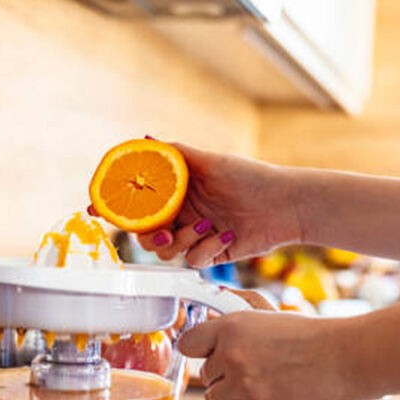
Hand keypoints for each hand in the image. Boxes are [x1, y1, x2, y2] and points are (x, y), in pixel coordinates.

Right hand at [135, 141, 301, 267]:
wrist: (284, 205)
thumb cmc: (252, 178)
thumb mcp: (212, 162)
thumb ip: (177, 154)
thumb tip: (146, 139)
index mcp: (179, 192)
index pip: (143, 205)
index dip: (128, 211)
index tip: (115, 212)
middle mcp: (185, 214)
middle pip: (149, 234)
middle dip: (151, 237)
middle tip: (164, 233)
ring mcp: (198, 235)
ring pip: (169, 251)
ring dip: (184, 241)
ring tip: (208, 226)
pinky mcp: (213, 252)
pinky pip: (195, 260)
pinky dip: (207, 249)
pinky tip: (226, 235)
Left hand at [177, 307, 364, 399]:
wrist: (348, 358)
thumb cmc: (314, 336)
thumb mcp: (271, 313)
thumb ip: (239, 308)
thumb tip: (215, 300)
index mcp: (232, 326)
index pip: (187, 344)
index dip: (200, 351)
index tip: (211, 354)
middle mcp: (232, 355)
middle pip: (204, 376)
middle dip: (225, 375)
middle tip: (256, 370)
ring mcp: (244, 385)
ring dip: (233, 397)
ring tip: (264, 386)